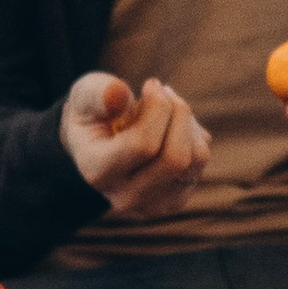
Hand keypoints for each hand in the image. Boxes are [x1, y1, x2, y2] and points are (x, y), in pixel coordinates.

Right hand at [60, 71, 212, 218]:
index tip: (151, 84)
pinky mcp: (173, 201)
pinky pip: (200, 164)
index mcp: (97, 171)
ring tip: (168, 108)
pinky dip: (194, 138)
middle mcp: (124, 197)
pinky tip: (172, 129)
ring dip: (188, 123)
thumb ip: (98, 92)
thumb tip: (118, 93)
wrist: (95, 144)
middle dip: (179, 114)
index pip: (143, 145)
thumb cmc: (92, 113)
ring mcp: (151, 204)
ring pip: (195, 160)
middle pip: (175, 159)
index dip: (157, 107)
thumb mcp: (86, 94)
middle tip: (166, 92)